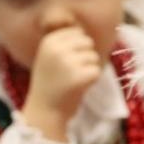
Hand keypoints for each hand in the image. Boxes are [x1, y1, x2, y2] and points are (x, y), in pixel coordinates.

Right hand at [23, 26, 102, 141]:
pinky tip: (80, 87)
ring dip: (89, 69)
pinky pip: (97, 70)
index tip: (68, 62)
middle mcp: (57, 49)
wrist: (45, 111)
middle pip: (87, 42)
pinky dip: (93, 80)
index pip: (77, 32)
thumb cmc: (50, 84)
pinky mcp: (80, 76)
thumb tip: (84, 32)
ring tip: (74, 80)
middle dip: (86, 56)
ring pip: (94, 56)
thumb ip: (64, 43)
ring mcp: (68, 62)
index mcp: (49, 41)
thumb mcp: (49, 57)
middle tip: (73, 72)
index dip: (79, 48)